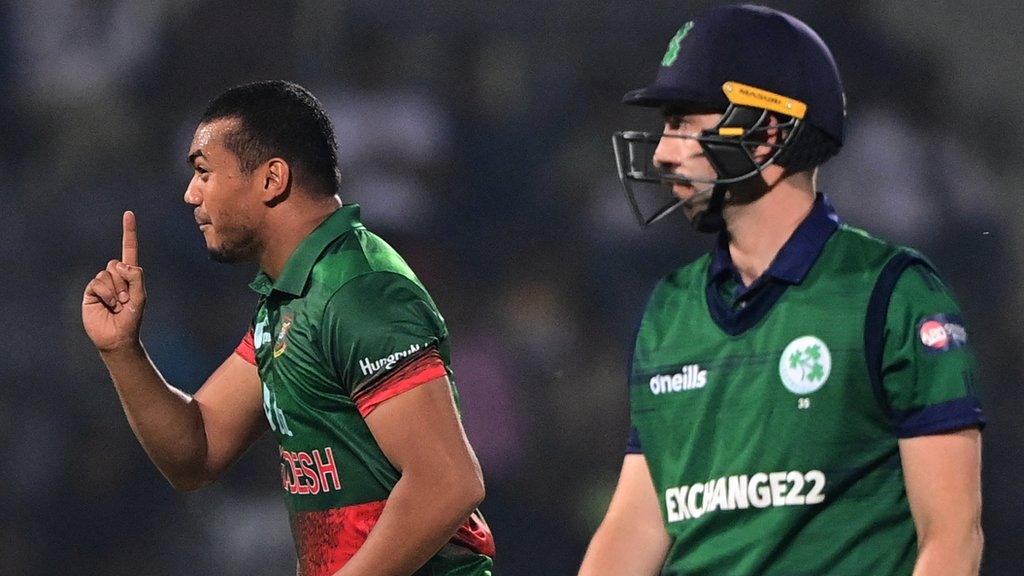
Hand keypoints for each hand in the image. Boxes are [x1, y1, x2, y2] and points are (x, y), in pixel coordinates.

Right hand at [82, 211, 146, 352]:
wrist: (117, 336)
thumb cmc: (131, 318)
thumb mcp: (140, 296)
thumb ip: (136, 277)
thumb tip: (121, 264)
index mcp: (130, 275)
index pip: (129, 250)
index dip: (129, 232)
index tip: (129, 214)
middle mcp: (115, 276)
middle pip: (117, 263)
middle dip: (124, 282)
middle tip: (125, 300)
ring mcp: (102, 283)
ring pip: (108, 273)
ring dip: (116, 290)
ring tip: (117, 304)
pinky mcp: (91, 290)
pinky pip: (98, 282)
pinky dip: (106, 294)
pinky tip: (108, 305)